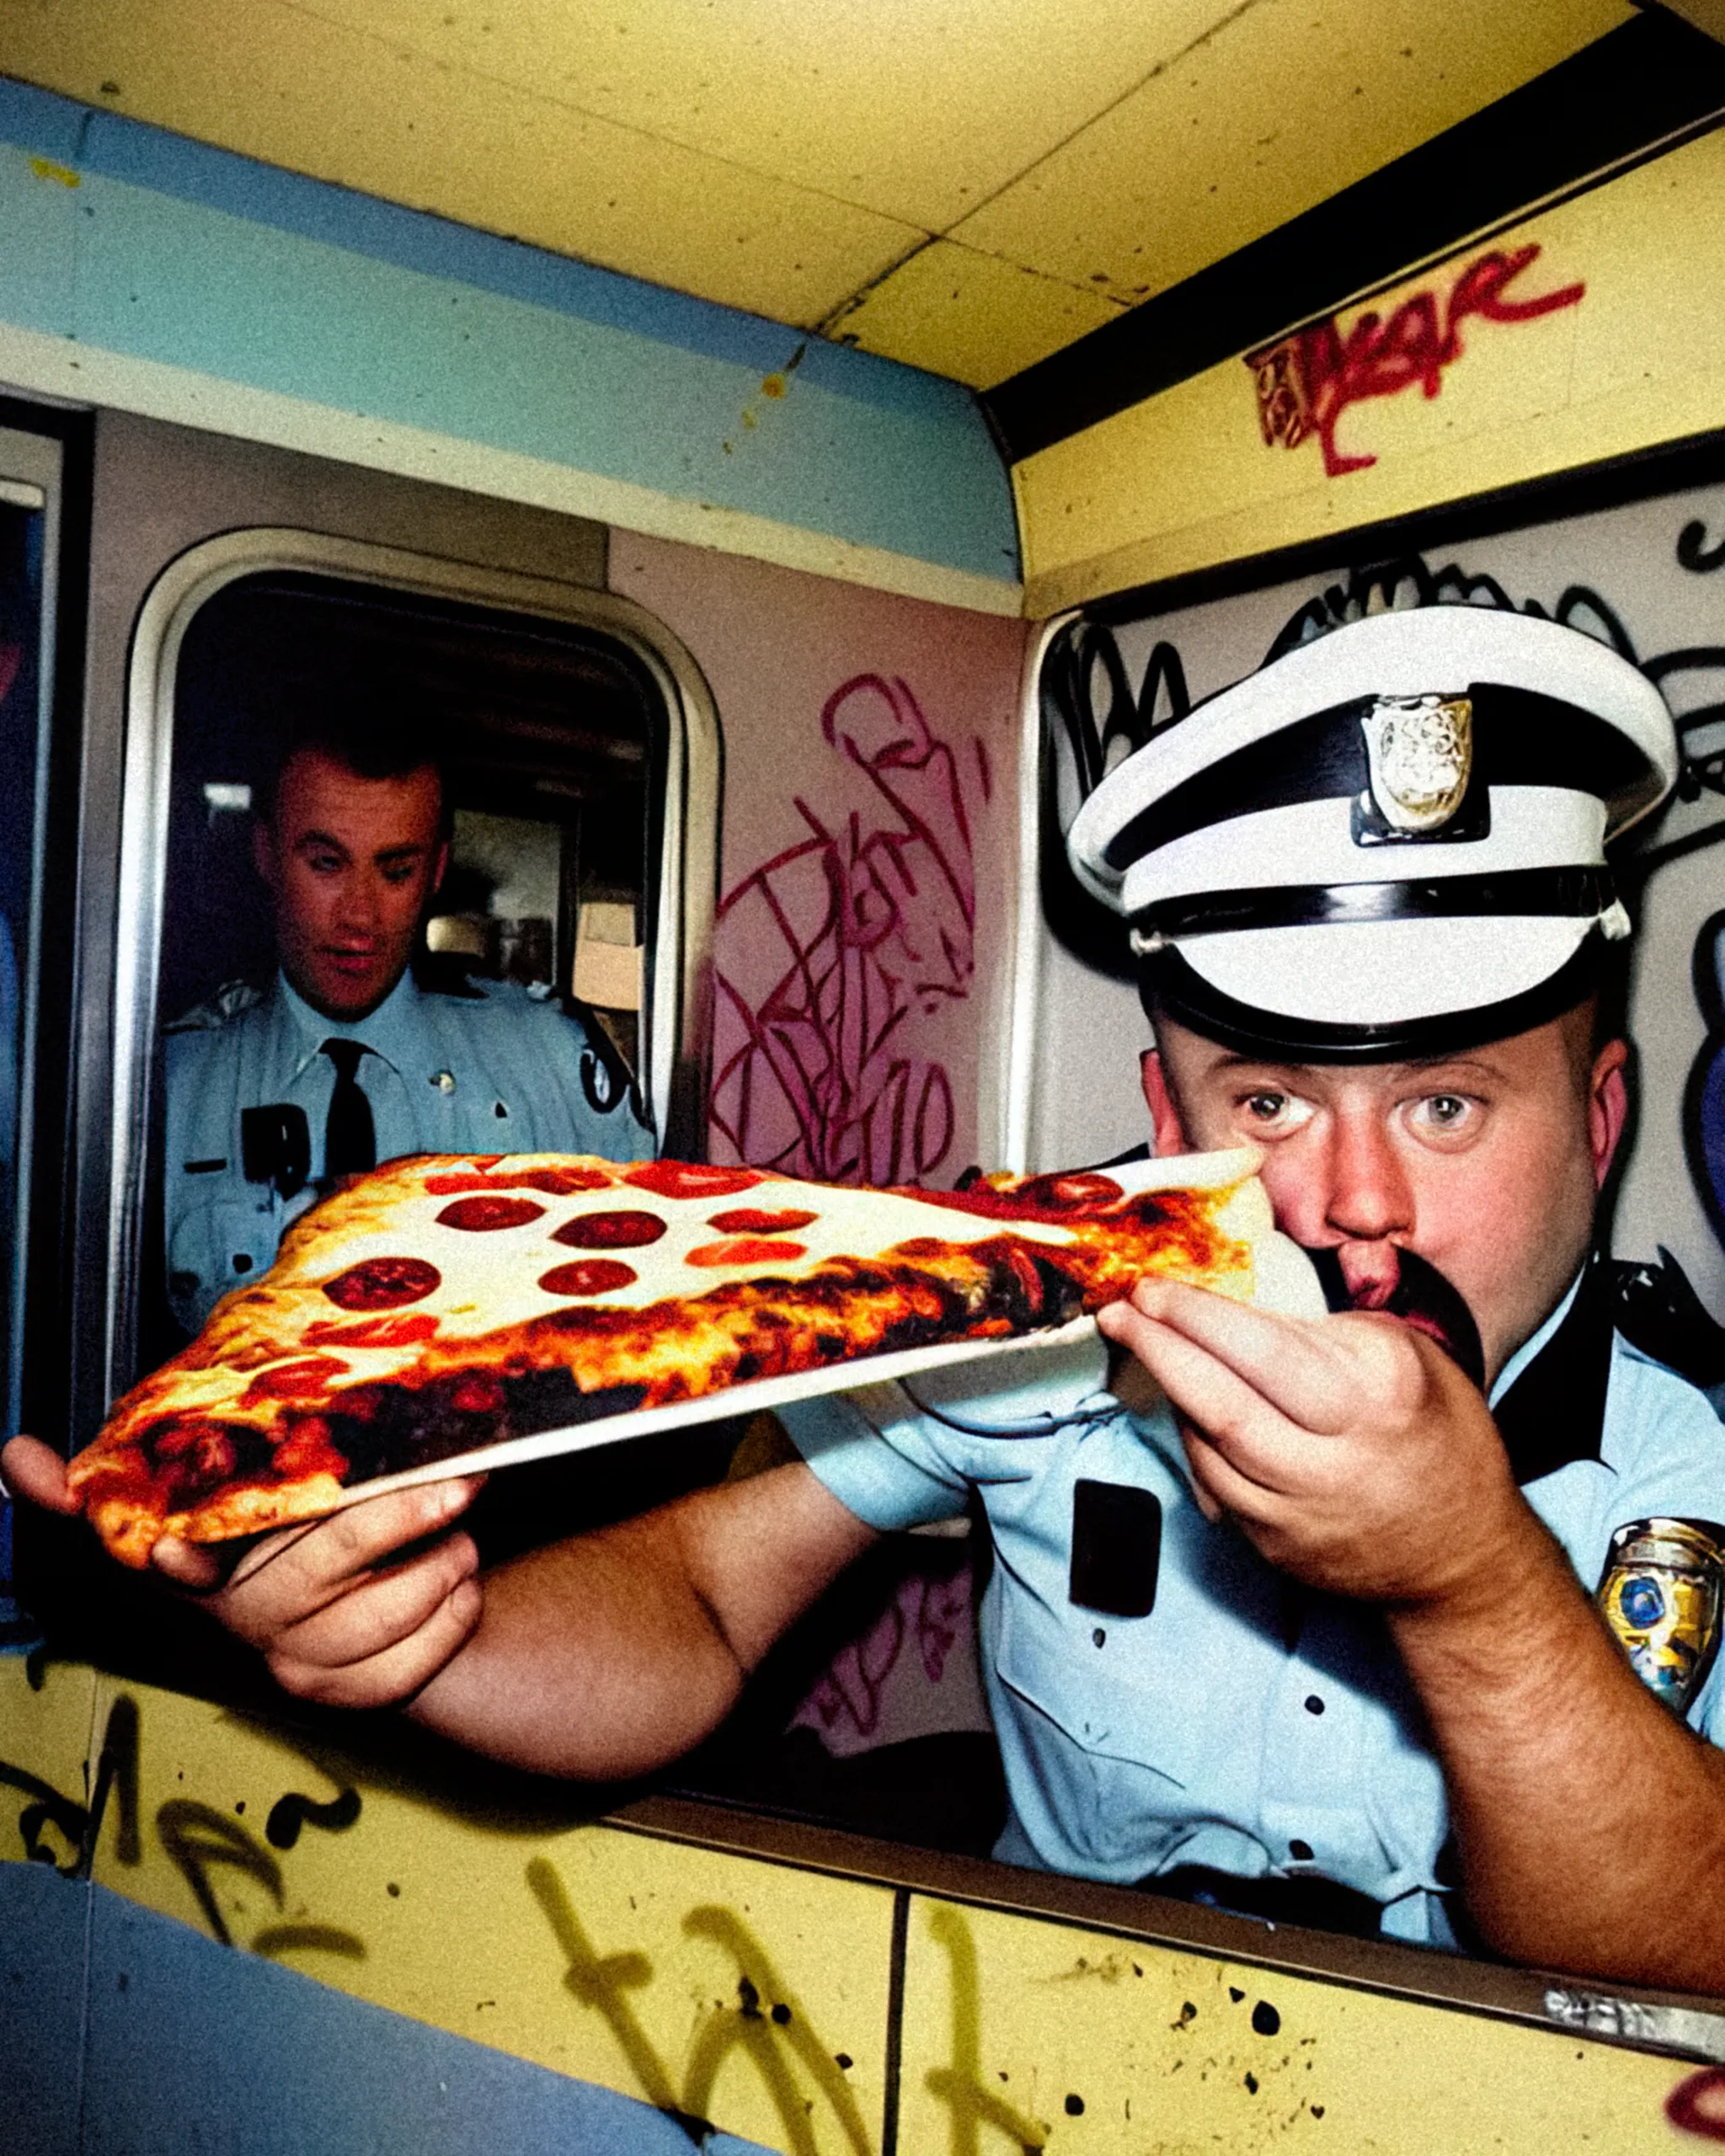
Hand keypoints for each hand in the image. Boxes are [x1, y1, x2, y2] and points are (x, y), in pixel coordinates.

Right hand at [1, 1433, 485, 1706]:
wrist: (359, 1594)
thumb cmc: (288, 1524)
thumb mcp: (231, 1475)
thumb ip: (137, 1468)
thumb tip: (8, 1457)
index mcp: (199, 1561)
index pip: (169, 1558)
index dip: (169, 1554)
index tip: (166, 1547)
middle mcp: (237, 1617)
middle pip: (317, 1570)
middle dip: (397, 1520)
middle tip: (461, 1481)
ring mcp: (291, 1663)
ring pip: (380, 1616)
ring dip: (441, 1567)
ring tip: (463, 1529)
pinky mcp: (345, 1697)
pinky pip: (413, 1665)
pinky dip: (454, 1617)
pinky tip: (462, 1583)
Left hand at [1096, 1279, 1531, 1607]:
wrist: (1463, 1561)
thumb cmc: (1436, 1437)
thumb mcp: (1411, 1357)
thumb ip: (1329, 1329)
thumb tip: (1239, 1298)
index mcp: (1381, 1392)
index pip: (1268, 1346)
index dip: (1198, 1315)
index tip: (1155, 1286)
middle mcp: (1343, 1456)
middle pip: (1225, 1400)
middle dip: (1159, 1348)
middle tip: (1119, 1311)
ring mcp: (1307, 1510)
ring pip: (1208, 1446)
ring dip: (1165, 1391)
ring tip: (1139, 1344)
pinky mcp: (1280, 1548)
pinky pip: (1213, 1485)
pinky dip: (1191, 1440)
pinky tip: (1181, 1403)